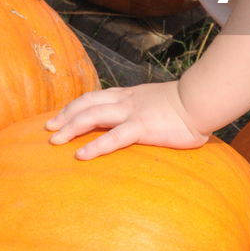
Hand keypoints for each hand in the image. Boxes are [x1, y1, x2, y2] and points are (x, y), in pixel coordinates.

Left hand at [46, 82, 210, 158]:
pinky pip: (113, 137)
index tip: (60, 116)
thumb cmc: (188, 105)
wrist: (202, 99)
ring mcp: (132, 113)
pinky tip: (81, 155)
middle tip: (48, 129)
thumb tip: (148, 123)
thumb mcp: (160, 104)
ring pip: (92, 116)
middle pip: (86, 104)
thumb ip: (149, 112)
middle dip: (64, 116)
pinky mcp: (142, 128)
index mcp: (130, 95)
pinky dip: (95, 146)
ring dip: (70, 128)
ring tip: (54, 141)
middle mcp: (126, 101)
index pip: (95, 97)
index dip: (74, 106)